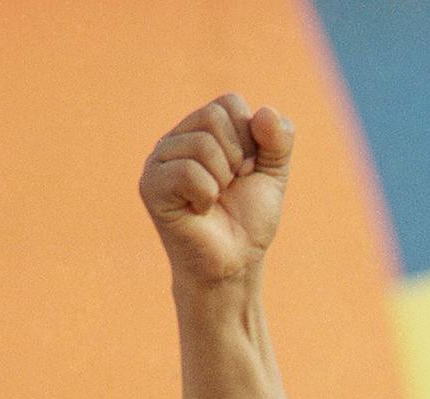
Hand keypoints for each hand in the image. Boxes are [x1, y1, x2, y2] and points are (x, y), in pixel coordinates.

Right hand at [139, 93, 293, 287]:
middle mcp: (176, 139)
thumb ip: (279, 140)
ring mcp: (159, 161)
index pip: (229, 103)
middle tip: (231, 186)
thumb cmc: (248, 219)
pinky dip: (207, 195)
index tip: (248, 169)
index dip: (251, 138)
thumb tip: (266, 111)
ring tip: (215, 199)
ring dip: (223, 179)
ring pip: (203, 146)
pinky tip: (200, 209)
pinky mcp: (151, 186)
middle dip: (238, 156)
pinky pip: (188, 172)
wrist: (235, 262)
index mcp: (201, 130)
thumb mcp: (274, 174)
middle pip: (214, 117)